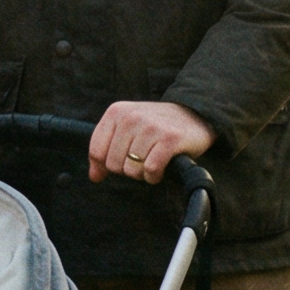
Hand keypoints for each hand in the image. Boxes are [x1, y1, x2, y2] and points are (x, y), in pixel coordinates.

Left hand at [89, 101, 213, 184]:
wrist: (195, 114)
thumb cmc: (157, 126)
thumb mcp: (127, 130)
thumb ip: (106, 151)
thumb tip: (94, 177)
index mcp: (116, 112)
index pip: (96, 151)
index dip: (105, 166)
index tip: (120, 163)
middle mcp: (131, 117)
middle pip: (113, 164)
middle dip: (127, 169)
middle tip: (142, 160)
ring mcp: (151, 127)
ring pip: (132, 169)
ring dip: (142, 174)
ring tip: (152, 162)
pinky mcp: (170, 139)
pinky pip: (151, 170)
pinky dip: (154, 176)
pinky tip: (161, 169)